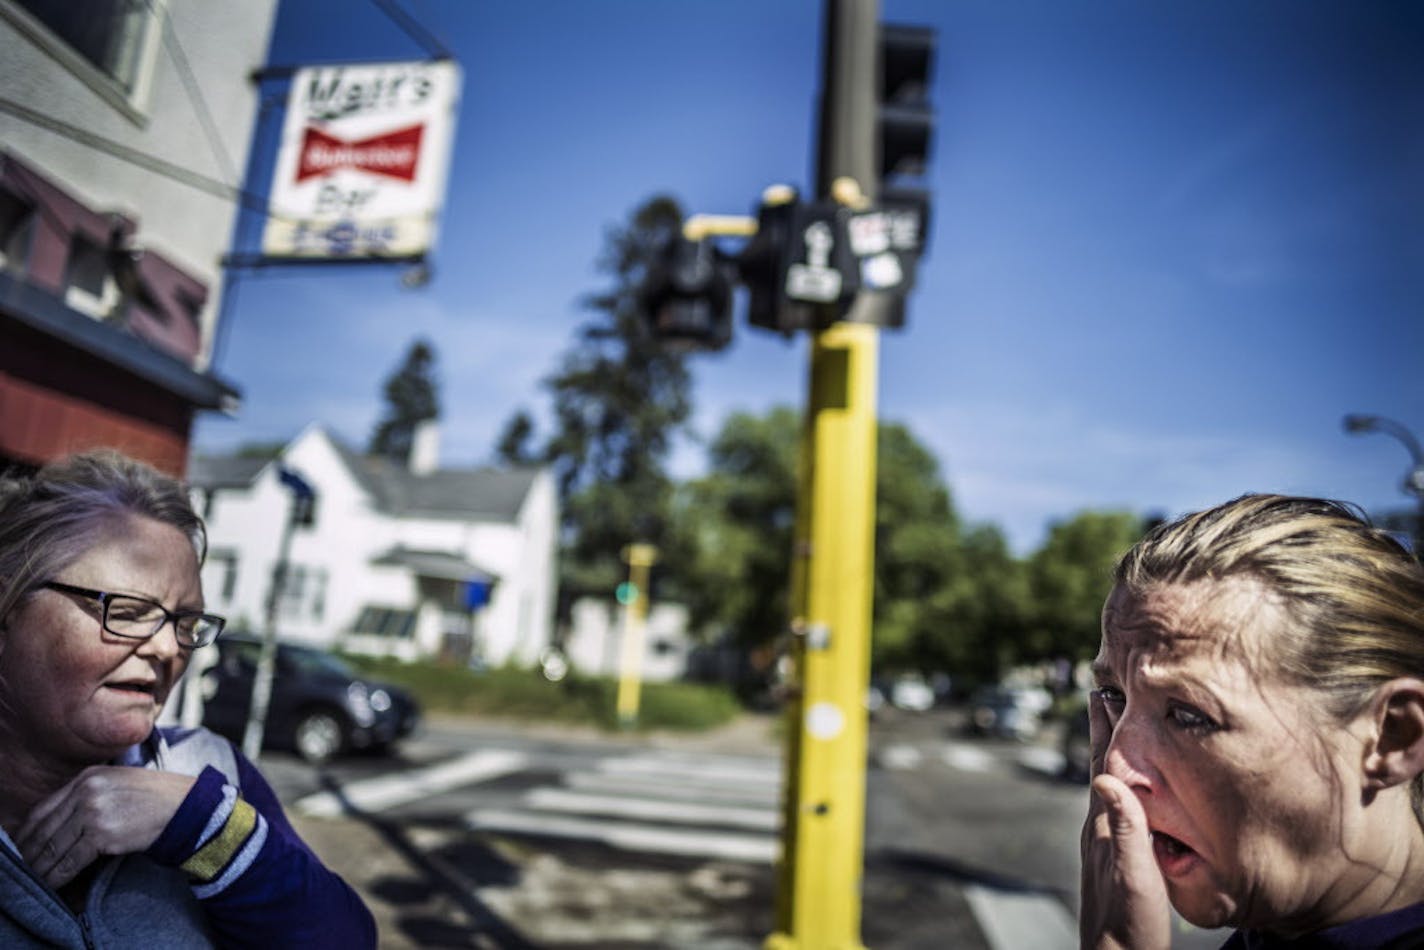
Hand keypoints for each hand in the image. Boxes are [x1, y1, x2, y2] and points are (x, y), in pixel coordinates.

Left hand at [16, 766, 194, 888]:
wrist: (186, 807)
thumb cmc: (156, 798)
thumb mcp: (119, 784)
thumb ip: (89, 795)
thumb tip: (60, 823)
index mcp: (89, 776)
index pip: (44, 808)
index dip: (28, 831)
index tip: (23, 846)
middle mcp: (87, 790)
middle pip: (44, 828)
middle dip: (31, 852)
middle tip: (26, 867)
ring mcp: (94, 811)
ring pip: (54, 847)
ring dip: (41, 868)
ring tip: (37, 879)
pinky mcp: (103, 834)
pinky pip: (70, 861)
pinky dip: (58, 876)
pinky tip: (53, 883)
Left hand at [1079, 690, 1170, 949]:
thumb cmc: (1129, 925)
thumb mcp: (1134, 875)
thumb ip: (1123, 827)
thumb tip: (1104, 777)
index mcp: (1102, 825)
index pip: (1104, 764)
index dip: (1106, 728)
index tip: (1102, 688)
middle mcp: (1098, 828)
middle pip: (1101, 766)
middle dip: (1104, 730)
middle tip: (1102, 691)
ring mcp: (1103, 842)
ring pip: (1109, 784)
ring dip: (1113, 751)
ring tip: (1116, 727)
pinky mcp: (1114, 858)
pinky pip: (1118, 806)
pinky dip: (1123, 782)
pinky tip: (1128, 787)